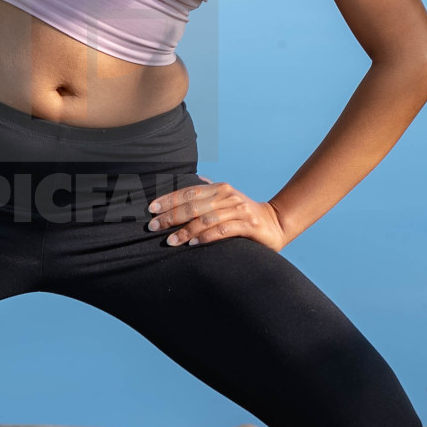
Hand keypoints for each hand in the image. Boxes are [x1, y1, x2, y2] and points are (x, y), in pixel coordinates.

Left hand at [147, 177, 286, 253]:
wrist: (275, 223)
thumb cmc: (244, 214)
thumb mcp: (225, 200)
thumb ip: (208, 193)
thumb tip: (190, 182)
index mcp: (219, 188)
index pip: (188, 192)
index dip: (168, 199)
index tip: (151, 209)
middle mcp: (228, 196)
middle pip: (193, 205)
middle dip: (170, 216)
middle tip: (153, 226)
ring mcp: (238, 210)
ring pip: (205, 219)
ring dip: (185, 231)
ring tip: (170, 241)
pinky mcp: (247, 225)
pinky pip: (222, 230)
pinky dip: (205, 237)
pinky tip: (193, 244)